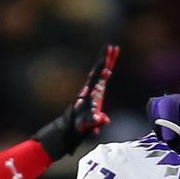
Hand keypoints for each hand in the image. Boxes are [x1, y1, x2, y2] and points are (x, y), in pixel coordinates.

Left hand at [33, 44, 119, 159]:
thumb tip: (104, 119)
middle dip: (106, 59)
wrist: (66, 132)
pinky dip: (105, 74)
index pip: (98, 76)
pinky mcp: (92, 98)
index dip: (104, 65)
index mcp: (88, 94)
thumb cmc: (75, 129)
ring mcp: (91, 93)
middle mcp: (89, 91)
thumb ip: (93, 122)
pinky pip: (100, 83)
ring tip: (113, 51)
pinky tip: (108, 70)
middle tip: (112, 46)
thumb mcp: (85, 126)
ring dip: (106, 63)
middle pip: (99, 71)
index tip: (109, 53)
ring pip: (100, 74)